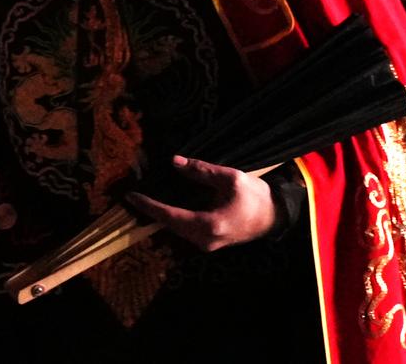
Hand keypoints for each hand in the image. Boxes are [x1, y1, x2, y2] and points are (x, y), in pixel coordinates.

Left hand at [123, 156, 276, 252]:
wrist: (275, 216)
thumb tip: (174, 161)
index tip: (130, 197)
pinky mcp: (210, 243)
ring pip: (175, 230)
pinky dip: (171, 219)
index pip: (170, 216)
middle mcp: (205, 240)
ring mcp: (207, 244)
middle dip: (149, 211)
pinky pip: (184, 231)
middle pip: (169, 226)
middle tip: (131, 197)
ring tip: (142, 200)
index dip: (149, 206)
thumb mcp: (230, 177)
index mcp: (210, 225)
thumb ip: (201, 170)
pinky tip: (162, 207)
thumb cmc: (255, 196)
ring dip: (159, 216)